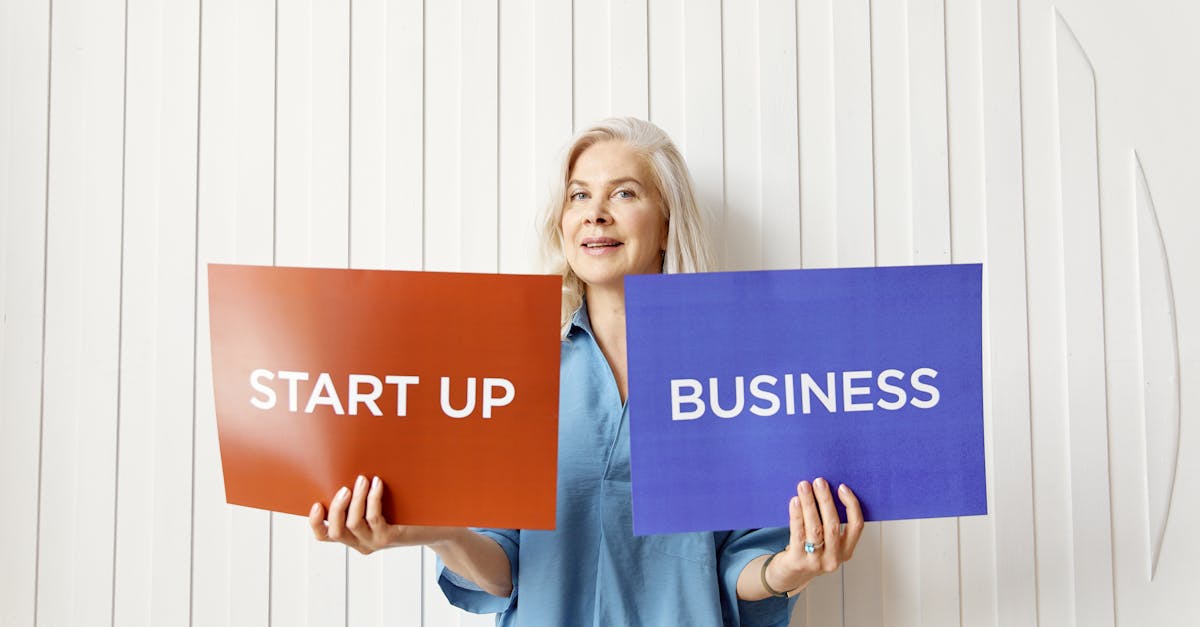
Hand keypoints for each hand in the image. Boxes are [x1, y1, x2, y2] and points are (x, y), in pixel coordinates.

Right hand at [309, 475, 460, 554]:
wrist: (437, 526)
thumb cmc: (406, 510)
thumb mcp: (380, 505)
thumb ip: (361, 497)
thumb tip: (346, 471)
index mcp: (353, 537)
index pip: (325, 536)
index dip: (315, 523)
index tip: (315, 503)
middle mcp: (361, 544)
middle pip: (335, 531)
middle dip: (335, 507)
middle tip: (345, 487)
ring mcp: (375, 542)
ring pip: (353, 524)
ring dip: (355, 499)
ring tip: (362, 480)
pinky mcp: (389, 538)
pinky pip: (373, 518)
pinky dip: (372, 498)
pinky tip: (378, 484)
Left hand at [765, 478, 864, 593]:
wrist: (789, 575)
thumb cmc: (810, 552)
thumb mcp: (827, 542)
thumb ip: (830, 522)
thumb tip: (827, 490)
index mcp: (846, 552)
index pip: (857, 526)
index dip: (851, 505)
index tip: (842, 487)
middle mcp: (834, 558)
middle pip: (834, 525)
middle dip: (826, 500)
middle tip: (819, 482)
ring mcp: (816, 562)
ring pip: (815, 528)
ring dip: (809, 504)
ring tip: (804, 486)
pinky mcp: (798, 561)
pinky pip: (798, 534)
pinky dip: (797, 515)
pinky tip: (795, 501)